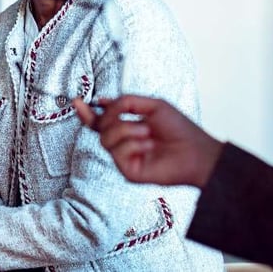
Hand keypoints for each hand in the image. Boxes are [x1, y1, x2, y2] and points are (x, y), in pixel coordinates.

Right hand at [74, 95, 222, 187]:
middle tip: (130, 115)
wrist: (196, 150)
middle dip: (112, 117)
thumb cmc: (179, 129)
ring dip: (126, 130)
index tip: (77, 101)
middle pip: (100, 128)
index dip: (88, 113)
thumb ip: (127, 102)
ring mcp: (125, 158)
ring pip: (105, 139)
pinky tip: (148, 146)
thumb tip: (103, 102)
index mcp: (128, 127)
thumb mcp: (153, 105)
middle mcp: (124, 143)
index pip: (101, 121)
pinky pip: (117, 152)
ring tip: (147, 132)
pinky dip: (133, 144)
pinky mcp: (128, 171)